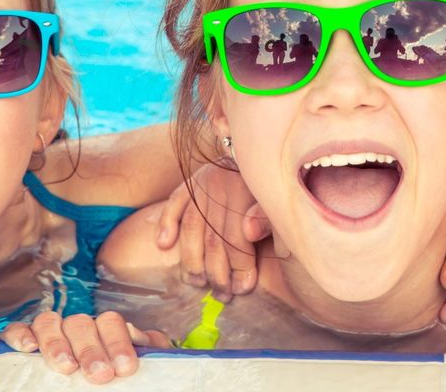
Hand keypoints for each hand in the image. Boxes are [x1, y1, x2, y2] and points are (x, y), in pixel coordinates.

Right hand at [1, 310, 169, 383]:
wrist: (93, 383)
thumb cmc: (110, 375)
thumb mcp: (128, 363)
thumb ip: (144, 348)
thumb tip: (141, 338)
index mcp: (102, 329)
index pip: (110, 323)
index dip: (118, 343)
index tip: (125, 368)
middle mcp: (75, 328)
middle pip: (81, 324)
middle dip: (91, 350)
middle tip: (100, 375)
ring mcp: (48, 333)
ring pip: (49, 322)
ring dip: (57, 343)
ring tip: (67, 367)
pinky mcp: (21, 342)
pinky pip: (16, 330)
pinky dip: (20, 334)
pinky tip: (28, 348)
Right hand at [155, 164, 270, 300]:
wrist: (262, 150)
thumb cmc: (274, 188)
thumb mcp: (280, 201)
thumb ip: (268, 218)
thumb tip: (249, 232)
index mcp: (250, 188)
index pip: (238, 235)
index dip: (240, 265)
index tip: (243, 287)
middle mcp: (224, 183)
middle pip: (214, 236)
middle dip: (217, 272)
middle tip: (222, 294)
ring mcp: (205, 181)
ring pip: (192, 225)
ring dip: (191, 259)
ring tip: (197, 282)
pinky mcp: (192, 180)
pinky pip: (175, 200)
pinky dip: (166, 222)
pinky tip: (165, 244)